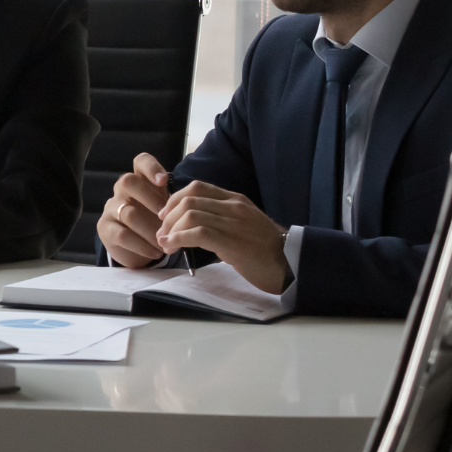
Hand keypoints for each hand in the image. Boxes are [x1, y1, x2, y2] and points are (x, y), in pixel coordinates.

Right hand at [97, 152, 174, 267]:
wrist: (135, 247)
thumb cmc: (154, 221)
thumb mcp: (165, 208)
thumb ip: (173, 201)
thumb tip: (189, 203)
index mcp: (140, 180)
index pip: (141, 162)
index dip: (151, 168)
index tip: (164, 181)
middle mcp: (122, 191)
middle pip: (127, 182)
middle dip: (150, 198)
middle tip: (165, 216)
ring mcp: (111, 209)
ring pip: (128, 213)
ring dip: (151, 230)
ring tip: (166, 241)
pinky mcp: (105, 228)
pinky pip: (122, 235)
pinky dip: (142, 245)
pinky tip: (155, 252)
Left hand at [156, 181, 290, 292]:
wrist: (289, 264)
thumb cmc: (263, 249)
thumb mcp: (242, 224)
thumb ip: (221, 218)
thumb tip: (191, 223)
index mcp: (235, 200)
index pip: (197, 187)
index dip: (174, 199)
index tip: (165, 215)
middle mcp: (234, 207)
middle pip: (188, 200)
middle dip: (168, 216)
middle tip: (162, 233)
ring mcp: (234, 223)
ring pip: (190, 215)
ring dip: (170, 229)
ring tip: (166, 243)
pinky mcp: (232, 242)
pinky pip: (197, 233)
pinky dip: (178, 239)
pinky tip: (172, 247)